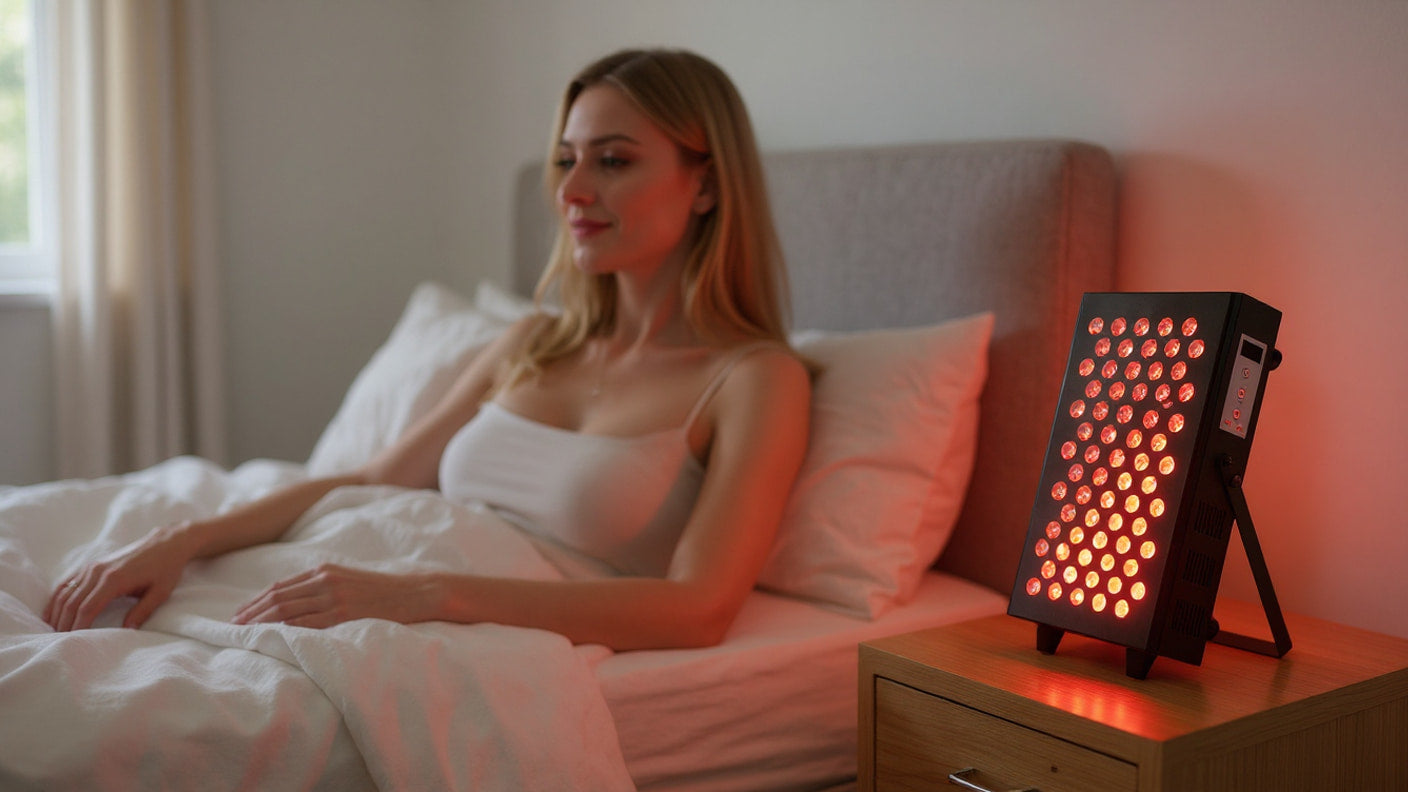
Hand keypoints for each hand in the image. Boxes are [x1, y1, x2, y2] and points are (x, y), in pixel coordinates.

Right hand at [43, 523, 194, 631]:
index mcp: (114, 580)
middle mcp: (98, 572)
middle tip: (58, 642)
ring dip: (56, 612)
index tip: (72, 641)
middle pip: (72, 602)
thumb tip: (126, 631)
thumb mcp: (160, 593)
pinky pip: (68, 582)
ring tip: (52, 631)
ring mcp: (93, 567)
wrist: (166, 544)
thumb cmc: (166, 569)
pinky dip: (57, 597)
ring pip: (65, 592)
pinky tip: (53, 611)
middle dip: (63, 623)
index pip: (87, 608)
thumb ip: (142, 612)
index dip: (78, 626)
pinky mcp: (92, 565)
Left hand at [232, 564, 435, 628]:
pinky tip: (272, 636)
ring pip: (287, 608)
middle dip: (252, 611)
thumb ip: (325, 587)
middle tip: (232, 625)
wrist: (416, 592)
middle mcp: (326, 580)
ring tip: (244, 632)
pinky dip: (286, 629)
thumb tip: (298, 603)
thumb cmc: (385, 590)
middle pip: (278, 596)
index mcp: (325, 570)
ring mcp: (335, 596)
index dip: (257, 600)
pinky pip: (308, 622)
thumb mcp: (350, 581)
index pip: (281, 586)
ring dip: (261, 621)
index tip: (240, 613)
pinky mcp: (345, 612)